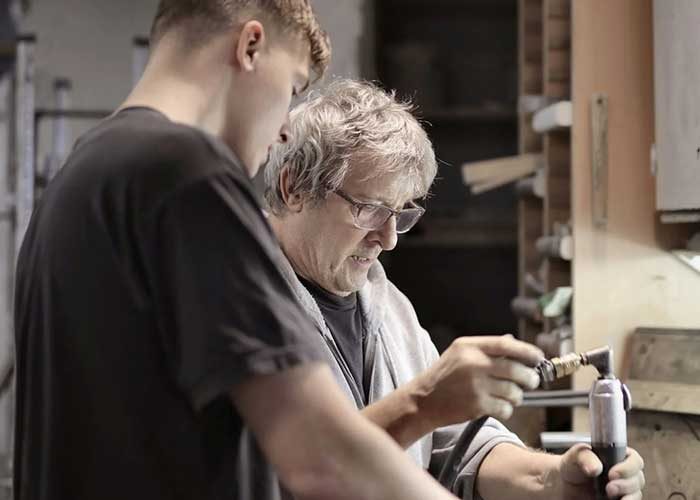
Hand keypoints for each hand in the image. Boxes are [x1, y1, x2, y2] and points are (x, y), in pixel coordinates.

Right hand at [411, 335, 543, 426]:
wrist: (423, 400)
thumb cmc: (444, 377)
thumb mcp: (459, 354)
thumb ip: (485, 349)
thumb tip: (516, 345)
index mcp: (469, 346)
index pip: (506, 345)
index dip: (527, 351)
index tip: (538, 357)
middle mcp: (473, 363)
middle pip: (515, 370)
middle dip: (529, 378)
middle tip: (531, 381)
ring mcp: (475, 385)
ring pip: (513, 391)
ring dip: (517, 396)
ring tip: (510, 396)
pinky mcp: (477, 405)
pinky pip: (505, 408)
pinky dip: (506, 409)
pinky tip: (498, 406)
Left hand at [558, 444, 644, 499]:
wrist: (566, 485)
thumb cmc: (573, 466)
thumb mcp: (575, 456)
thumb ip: (585, 457)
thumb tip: (596, 468)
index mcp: (619, 456)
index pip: (635, 460)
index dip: (628, 467)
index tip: (613, 474)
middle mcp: (625, 473)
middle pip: (638, 479)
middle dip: (626, 484)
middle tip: (609, 488)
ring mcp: (624, 489)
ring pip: (636, 494)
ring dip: (628, 497)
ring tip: (608, 495)